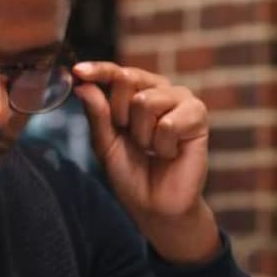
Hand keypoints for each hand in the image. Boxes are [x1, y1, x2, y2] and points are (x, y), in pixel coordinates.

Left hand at [72, 62, 219, 263]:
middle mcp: (161, 90)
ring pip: (146, 101)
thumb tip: (83, 85)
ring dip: (143, 135)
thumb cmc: (131, 174)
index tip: (78, 72)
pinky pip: (168, 123)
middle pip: (128, 79)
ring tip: (153, 149)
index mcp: (137, 92)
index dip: (98, 70)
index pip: (116, 72)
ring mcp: (182, 100)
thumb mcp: (105, 143)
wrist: (155, 206)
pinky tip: (170, 154)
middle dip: (120, 115)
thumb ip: (97, 113)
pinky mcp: (198, 115)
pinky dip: (163, 146)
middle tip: (133, 140)